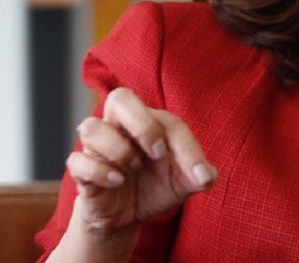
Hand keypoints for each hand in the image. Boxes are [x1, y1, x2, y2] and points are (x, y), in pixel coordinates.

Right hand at [66, 87, 218, 233]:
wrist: (130, 215)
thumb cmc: (157, 187)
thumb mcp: (184, 184)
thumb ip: (201, 176)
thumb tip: (207, 174)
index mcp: (149, 123)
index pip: (167, 120)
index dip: (187, 146)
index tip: (197, 174)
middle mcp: (120, 127)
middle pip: (120, 97)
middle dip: (143, 124)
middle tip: (157, 152)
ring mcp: (97, 148)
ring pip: (91, 126)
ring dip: (117, 148)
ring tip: (134, 167)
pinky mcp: (81, 171)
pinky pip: (77, 161)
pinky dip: (99, 171)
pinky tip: (117, 182)